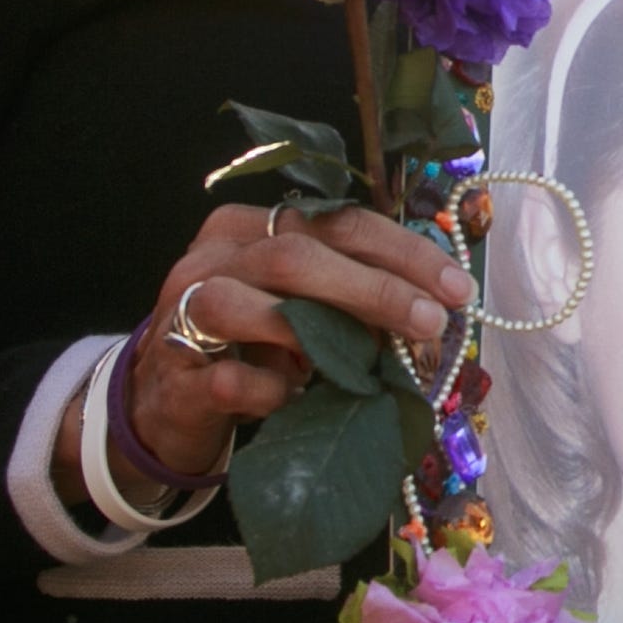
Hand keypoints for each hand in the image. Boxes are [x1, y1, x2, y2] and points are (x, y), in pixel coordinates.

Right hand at [54, 202, 472, 506]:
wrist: (166, 400)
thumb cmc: (252, 344)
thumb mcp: (304, 306)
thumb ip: (353, 296)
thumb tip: (436, 307)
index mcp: (253, 226)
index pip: (338, 221)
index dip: (403, 252)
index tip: (457, 287)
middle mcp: (215, 257)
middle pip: (297, 254)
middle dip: (375, 288)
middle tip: (431, 322)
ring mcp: (184, 311)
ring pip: (250, 306)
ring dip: (321, 336)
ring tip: (371, 363)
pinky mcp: (175, 374)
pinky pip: (232, 379)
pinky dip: (275, 392)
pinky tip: (297, 397)